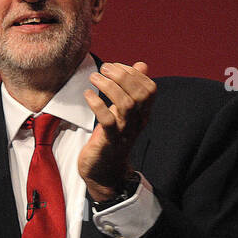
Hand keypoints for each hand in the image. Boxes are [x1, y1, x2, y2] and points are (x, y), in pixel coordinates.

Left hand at [79, 61, 155, 200]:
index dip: (134, 73)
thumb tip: (142, 65)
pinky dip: (97, 104)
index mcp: (142, 114)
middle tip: (103, 68)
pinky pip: (108, 121)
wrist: (103, 172)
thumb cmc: (111, 138)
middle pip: (140, 94)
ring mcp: (124, 132)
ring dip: (109, 86)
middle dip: (122, 76)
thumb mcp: (122, 111)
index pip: (150, 88)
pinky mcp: (109, 141)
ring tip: (94, 78)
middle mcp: (137, 122)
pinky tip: (88, 95)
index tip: (115, 66)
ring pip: (126, 104)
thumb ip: (131, 89)